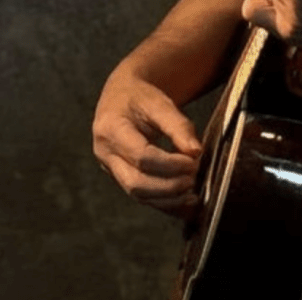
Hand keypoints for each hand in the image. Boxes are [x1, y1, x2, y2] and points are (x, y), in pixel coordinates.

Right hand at [92, 71, 201, 217]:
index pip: (141, 156)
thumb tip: (196, 151)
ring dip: (168, 200)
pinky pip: (142, 197)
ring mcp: (111, 169)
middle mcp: (106, 153)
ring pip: (137, 194)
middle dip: (168, 187)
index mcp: (111, 129)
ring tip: (194, 195)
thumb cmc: (140, 96)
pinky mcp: (121, 177)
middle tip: (194, 179)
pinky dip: (165, 204)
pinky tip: (186, 205)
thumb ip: (178, 125)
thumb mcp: (159, 101)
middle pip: (135, 182)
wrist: (121, 96)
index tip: (194, 162)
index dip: (170, 164)